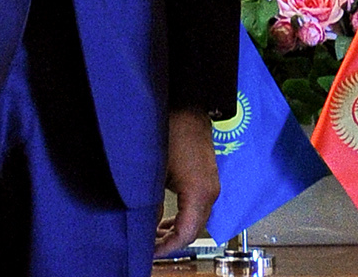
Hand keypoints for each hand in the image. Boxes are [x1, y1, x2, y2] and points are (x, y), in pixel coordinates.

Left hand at [153, 106, 219, 257]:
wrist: (187, 105)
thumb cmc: (172, 131)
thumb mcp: (154, 171)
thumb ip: (151, 203)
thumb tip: (146, 226)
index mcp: (199, 193)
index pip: (186, 234)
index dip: (168, 247)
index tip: (150, 252)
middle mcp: (210, 192)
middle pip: (193, 230)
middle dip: (171, 242)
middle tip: (149, 247)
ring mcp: (211, 185)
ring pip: (196, 219)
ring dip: (177, 231)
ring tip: (154, 236)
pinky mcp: (207, 178)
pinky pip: (197, 207)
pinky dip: (182, 218)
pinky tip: (166, 221)